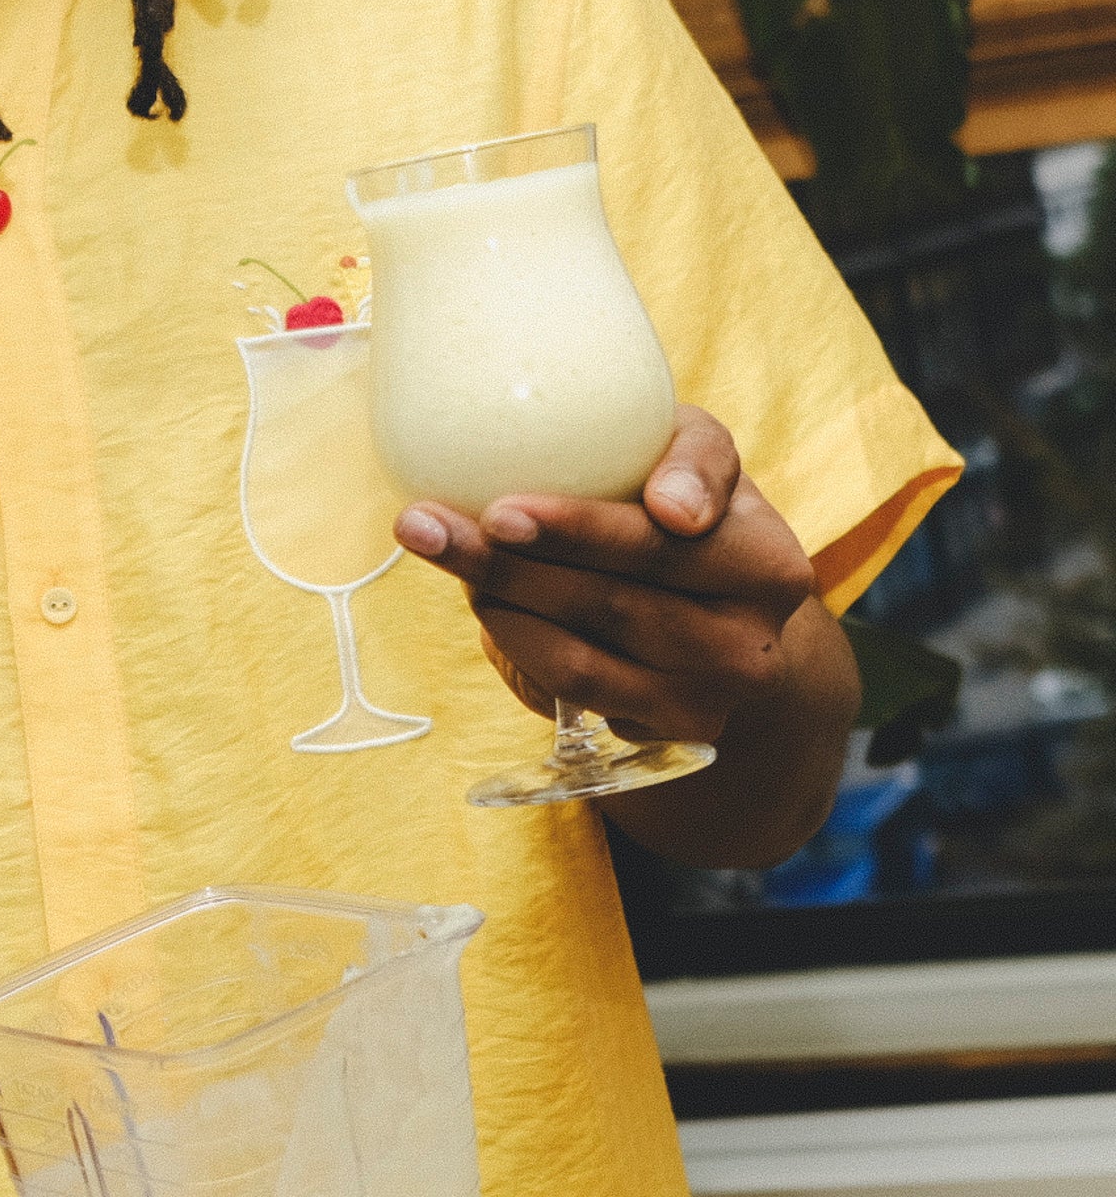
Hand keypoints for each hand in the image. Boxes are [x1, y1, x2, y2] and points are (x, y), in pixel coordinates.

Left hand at [394, 405, 816, 745]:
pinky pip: (568, 688)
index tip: (500, 511)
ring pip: (577, 657)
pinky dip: (514, 641)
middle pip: (608, 602)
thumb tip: (672, 509)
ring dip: (496, 603)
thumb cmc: (697, 518)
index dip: (579, 530)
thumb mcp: (705, 463)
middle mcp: (747, 647)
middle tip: (428, 525)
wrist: (733, 624)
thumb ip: (692, 459)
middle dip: (506, 563)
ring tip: (437, 547)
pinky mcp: (660, 738)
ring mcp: (703, 704)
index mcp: (769, 566)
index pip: (660, 546)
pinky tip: (483, 600)